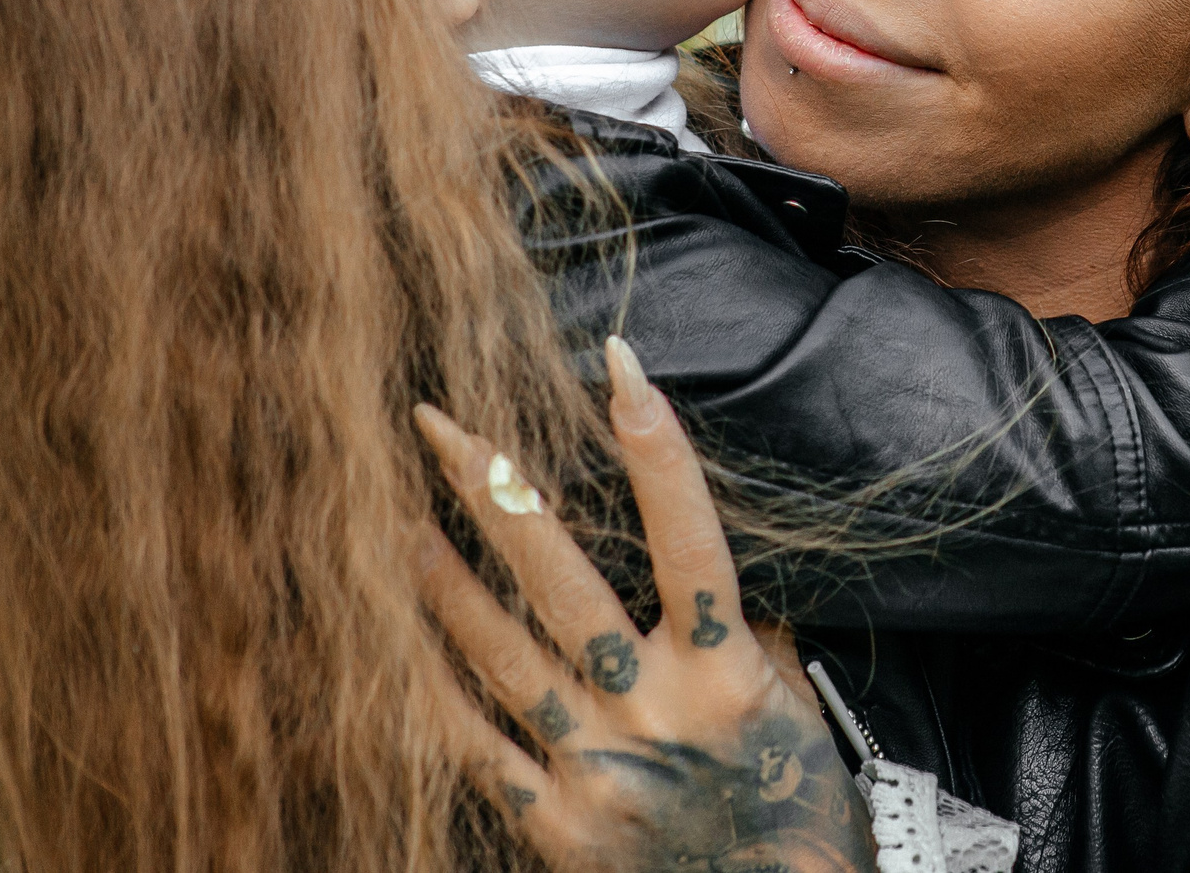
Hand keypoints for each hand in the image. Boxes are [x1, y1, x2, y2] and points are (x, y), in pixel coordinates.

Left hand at [411, 343, 872, 872]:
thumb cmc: (795, 807)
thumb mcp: (791, 705)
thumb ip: (745, 629)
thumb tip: (711, 560)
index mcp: (726, 672)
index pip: (688, 537)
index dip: (656, 450)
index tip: (620, 363)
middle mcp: (654, 709)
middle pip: (560, 580)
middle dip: (495, 491)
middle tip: (436, 420)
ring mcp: (598, 768)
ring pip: (500, 656)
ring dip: (442, 582)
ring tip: (393, 520)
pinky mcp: (559, 827)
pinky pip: (477, 750)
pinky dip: (435, 693)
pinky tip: (400, 644)